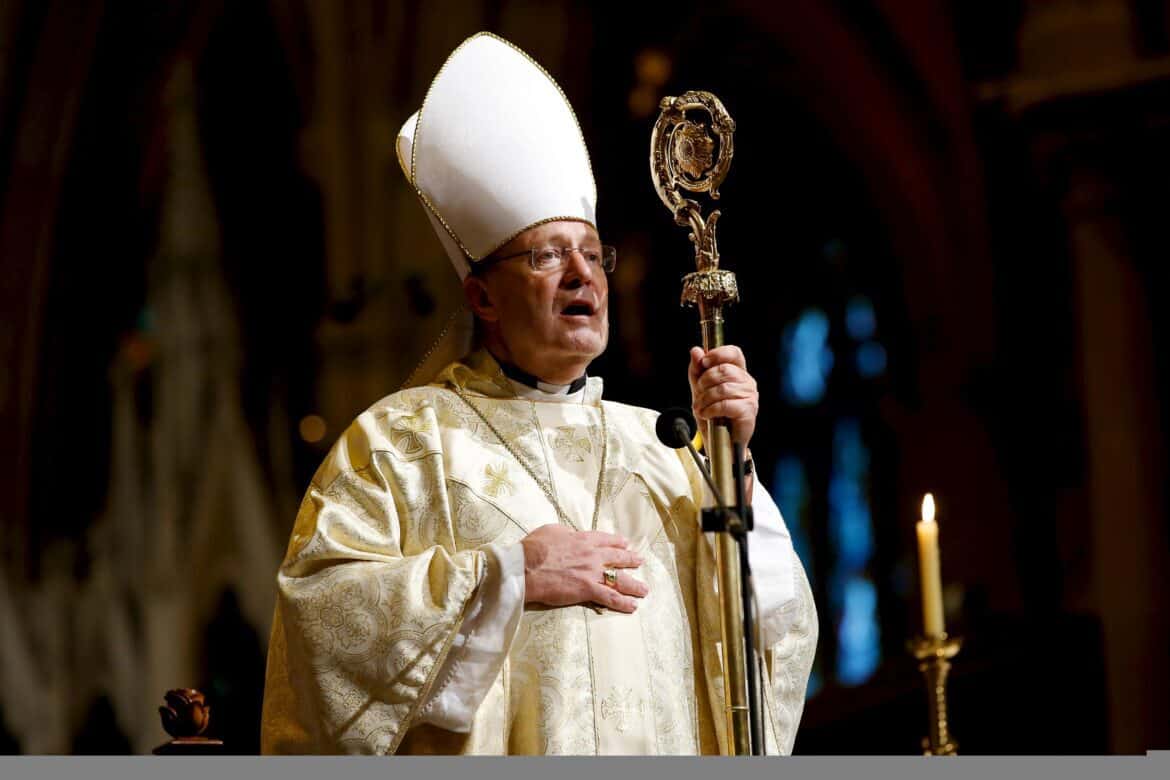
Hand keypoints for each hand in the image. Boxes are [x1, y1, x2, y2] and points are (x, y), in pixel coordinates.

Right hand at [520, 524, 647, 612]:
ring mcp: (592, 572)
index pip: (606, 539)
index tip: (625, 543)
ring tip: (643, 589)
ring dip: (634, 585)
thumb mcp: (552, 531)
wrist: (524, 567)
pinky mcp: (587, 589)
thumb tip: (571, 535)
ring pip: (619, 579)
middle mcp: (592, 554)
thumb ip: (566, 533)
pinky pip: (610, 597)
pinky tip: (632, 606)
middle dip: (630, 560)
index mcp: (583, 539)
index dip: (617, 542)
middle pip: (618, 557)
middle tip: (639, 561)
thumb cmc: (533, 548)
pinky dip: (622, 603)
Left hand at [688, 345, 758, 445]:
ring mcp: (750, 396)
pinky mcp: (749, 411)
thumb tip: (696, 350)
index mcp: (738, 372)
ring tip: (700, 408)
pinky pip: (726, 404)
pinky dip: (711, 409)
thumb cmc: (713, 414)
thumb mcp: (700, 389)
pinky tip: (707, 414)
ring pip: (723, 388)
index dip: (718, 354)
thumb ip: (697, 370)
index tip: (704, 362)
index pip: (734, 353)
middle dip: (705, 381)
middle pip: (725, 370)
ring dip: (705, 399)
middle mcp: (747, 382)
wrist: (720, 441)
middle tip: (698, 393)